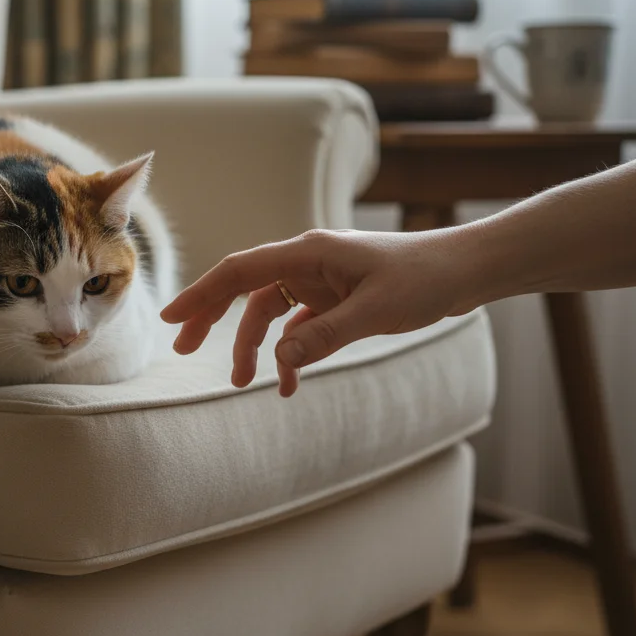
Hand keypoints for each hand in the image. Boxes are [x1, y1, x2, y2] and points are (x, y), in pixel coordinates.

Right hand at [160, 229, 472, 397]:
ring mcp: (320, 281)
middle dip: (212, 318)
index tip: (171, 319)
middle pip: (244, 289)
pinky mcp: (335, 299)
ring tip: (246, 382)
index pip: (240, 271)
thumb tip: (280, 361)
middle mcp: (308, 262)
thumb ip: (325, 336)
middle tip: (184, 349)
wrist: (464, 272)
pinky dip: (290, 353)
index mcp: (309, 253)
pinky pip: (299, 327)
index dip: (202, 294)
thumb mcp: (376, 312)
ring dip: (255, 346)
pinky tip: (290, 382)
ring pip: (269, 311)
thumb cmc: (425, 280)